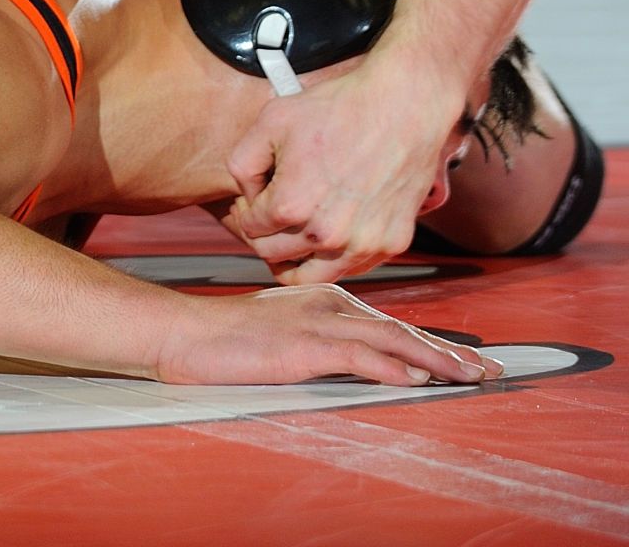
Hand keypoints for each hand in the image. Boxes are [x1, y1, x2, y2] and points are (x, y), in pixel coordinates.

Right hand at [156, 284, 502, 385]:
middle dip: (450, 351)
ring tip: (471, 375)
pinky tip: (417, 379)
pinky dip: (393, 366)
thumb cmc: (226, 338)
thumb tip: (371, 364)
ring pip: (391, 338)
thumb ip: (324, 342)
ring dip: (436, 359)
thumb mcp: (283, 333)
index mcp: (327, 299)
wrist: (186, 333)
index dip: (434, 343)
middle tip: (492, 369)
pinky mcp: (304, 344)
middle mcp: (330, 304)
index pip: (391, 323)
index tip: (468, 360)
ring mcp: (318, 322)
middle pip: (402, 328)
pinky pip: (360, 355)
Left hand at [226, 66, 455, 285]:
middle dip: (265, 235)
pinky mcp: (391, 244)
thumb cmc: (338, 108)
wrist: (404, 105)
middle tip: (270, 215)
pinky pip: (352, 268)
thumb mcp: (270, 122)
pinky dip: (335, 256)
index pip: (249, 229)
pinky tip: (330, 229)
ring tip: (294, 235)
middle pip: (273, 256)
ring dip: (296, 258)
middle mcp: (326, 234)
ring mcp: (362, 243)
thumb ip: (242, 165)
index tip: (255, 198)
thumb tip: (247, 199)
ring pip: (311, 277)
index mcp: (289, 206)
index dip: (246, 211)